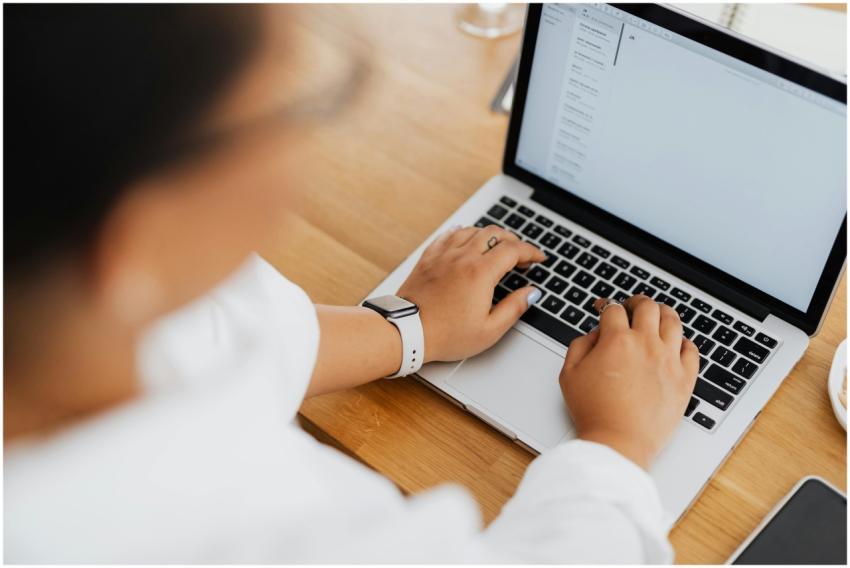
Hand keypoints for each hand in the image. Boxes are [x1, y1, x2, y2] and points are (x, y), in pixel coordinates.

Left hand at [397, 225, 545, 362]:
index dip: (531, 251)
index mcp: (481, 273)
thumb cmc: (446, 335)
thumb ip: (514, 308)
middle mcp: (462, 257)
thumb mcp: (489, 330)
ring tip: (496, 246)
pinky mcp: (428, 258)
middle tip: (520, 254)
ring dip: (489, 235)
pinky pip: (448, 235)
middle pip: (494, 233)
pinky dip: (462, 233)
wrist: (407, 331)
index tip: (538, 258)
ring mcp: (443, 255)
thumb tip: (531, 293)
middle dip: (513, 240)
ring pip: (471, 230)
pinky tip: (465, 238)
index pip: (513, 250)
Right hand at [559, 295, 698, 469]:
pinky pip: (692, 349)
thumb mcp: (569, 374)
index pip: (614, 309)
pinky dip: (684, 341)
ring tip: (657, 315)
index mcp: (617, 340)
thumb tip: (595, 334)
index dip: (606, 306)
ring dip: (663, 313)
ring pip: (673, 321)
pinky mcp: (685, 379)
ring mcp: (669, 360)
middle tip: (632, 306)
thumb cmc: (594, 412)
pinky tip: (676, 343)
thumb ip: (579, 345)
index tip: (604, 310)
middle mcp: (646, 344)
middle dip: (637, 302)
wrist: (618, 442)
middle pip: (648, 306)